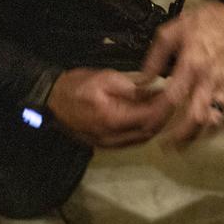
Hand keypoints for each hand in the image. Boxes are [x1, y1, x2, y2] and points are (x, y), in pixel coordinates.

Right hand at [46, 68, 174, 147]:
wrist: (51, 100)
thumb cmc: (76, 86)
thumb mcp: (106, 78)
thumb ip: (133, 87)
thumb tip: (155, 91)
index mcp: (113, 119)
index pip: (149, 117)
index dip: (165, 107)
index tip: (173, 94)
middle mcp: (112, 137)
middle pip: (148, 132)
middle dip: (162, 118)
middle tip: (170, 101)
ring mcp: (107, 143)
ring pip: (140, 139)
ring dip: (153, 126)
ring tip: (160, 108)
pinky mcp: (103, 144)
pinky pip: (130, 142)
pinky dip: (141, 131)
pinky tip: (144, 118)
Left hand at [140, 0, 223, 146]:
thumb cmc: (203, 21)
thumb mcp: (170, 33)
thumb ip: (153, 59)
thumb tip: (142, 82)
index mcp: (191, 64)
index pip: (173, 98)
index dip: (160, 114)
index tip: (149, 124)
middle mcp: (209, 78)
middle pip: (196, 116)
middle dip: (181, 136)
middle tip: (168, 146)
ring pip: (214, 119)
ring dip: (199, 135)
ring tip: (184, 144)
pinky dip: (217, 126)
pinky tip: (205, 131)